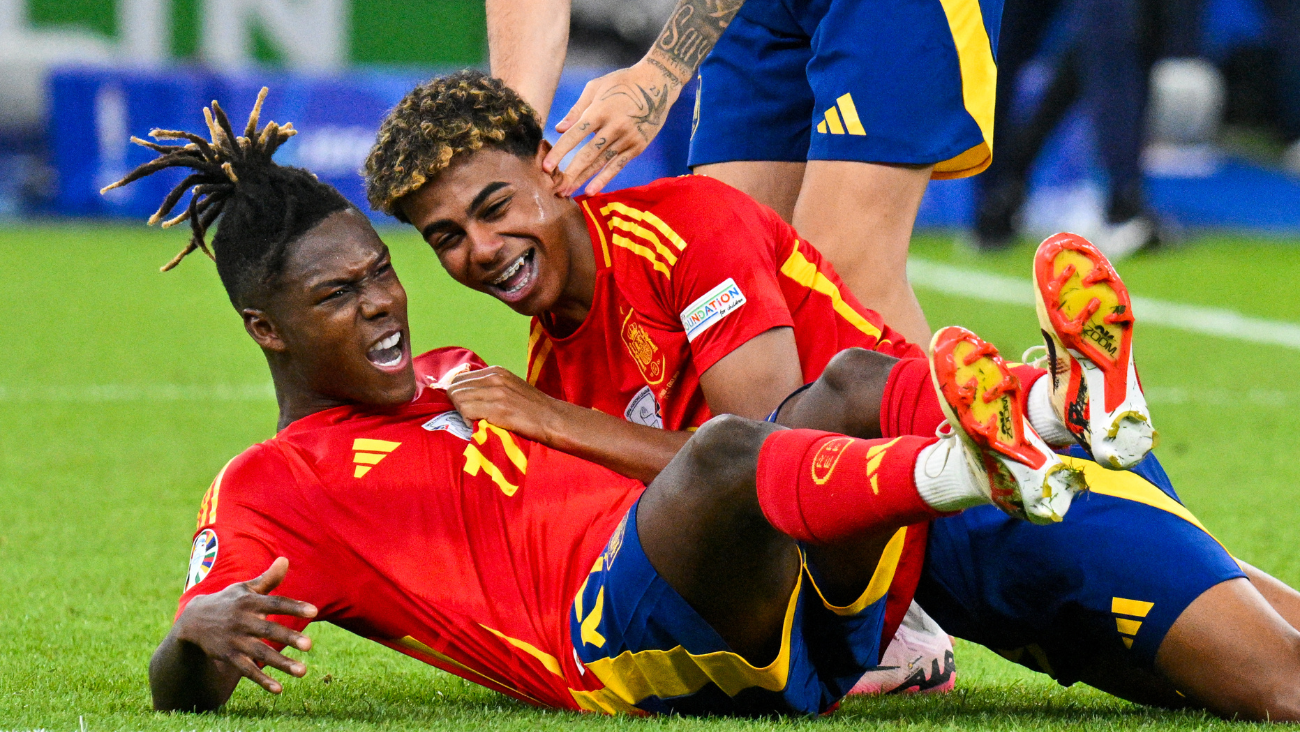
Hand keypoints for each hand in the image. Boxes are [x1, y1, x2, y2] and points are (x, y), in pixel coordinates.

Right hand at [173, 557, 316, 694]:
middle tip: (310, 645)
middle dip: (288, 638)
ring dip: (281, 664)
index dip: (294, 606)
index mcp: (249, 601)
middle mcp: (242, 620)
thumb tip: (286, 559)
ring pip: (260, 653)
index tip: (315, 611)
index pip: (275, 603)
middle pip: (268, 630)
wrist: (193, 620)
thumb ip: (268, 579)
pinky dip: (261, 680)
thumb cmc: (228, 601)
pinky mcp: (228, 656)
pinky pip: (246, 670)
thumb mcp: (245, 588)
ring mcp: (234, 640)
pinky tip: (279, 689)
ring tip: (303, 671)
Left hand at [445, 366, 561, 443]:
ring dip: (462, 413)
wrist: (554, 419)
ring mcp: (496, 391)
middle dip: (457, 404)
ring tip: (476, 422)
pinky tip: (480, 426)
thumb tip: (465, 395)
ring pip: (458, 398)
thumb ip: (490, 387)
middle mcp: (494, 377)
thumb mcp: (510, 388)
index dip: (457, 395)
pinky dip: (468, 421)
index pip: (460, 378)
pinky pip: (466, 410)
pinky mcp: (498, 408)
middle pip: (455, 387)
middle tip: (469, 417)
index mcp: (496, 371)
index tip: (464, 408)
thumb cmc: (533, 409)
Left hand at [545, 58, 684, 195]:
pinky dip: (604, 179)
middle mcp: (613, 127)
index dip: (559, 152)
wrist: (657, 84)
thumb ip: (577, 109)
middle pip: (587, 154)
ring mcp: (626, 138)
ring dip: (583, 179)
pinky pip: (617, 166)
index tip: (545, 167)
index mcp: (600, 110)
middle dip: (570, 173)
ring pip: (600, 163)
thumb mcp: (596, 87)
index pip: (575, 135)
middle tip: (555, 188)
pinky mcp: (636, 147)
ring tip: (567, 192)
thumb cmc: (622, 83)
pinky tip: (591, 191)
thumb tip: (559, 129)